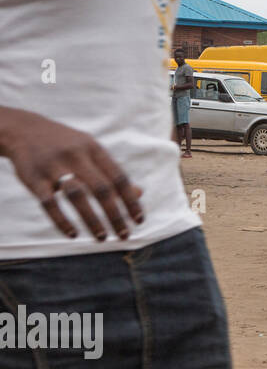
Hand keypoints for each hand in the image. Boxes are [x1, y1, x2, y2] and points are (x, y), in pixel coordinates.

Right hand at [0, 109, 143, 240]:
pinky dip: (61, 220)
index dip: (131, 201)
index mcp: (94, 149)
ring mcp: (54, 167)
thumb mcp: (92, 151)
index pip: (119, 178)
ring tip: (102, 238)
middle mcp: (76, 156)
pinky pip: (48, 203)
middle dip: (115, 214)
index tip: (139, 220)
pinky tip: (73, 234)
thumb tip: (139, 194)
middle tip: (124, 235)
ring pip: (76, 195)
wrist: (25, 130)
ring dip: (91, 219)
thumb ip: (113, 172)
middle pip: (101, 188)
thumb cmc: (67, 145)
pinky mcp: (34, 178)